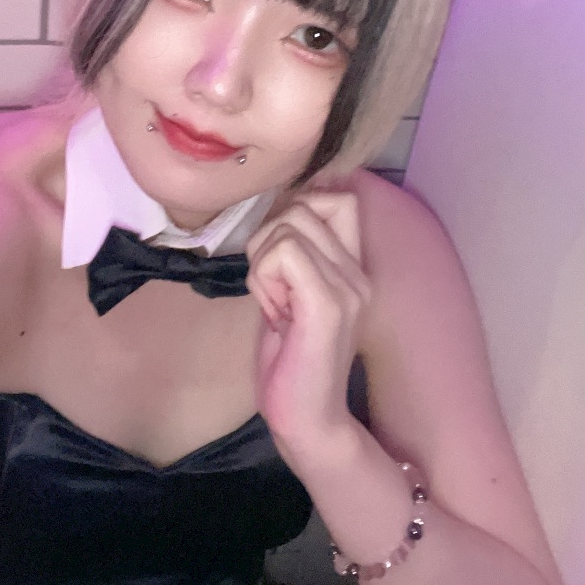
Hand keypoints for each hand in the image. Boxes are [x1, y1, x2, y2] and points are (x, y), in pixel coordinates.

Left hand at [246, 191, 370, 465]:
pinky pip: (284, 253)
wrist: (308, 421)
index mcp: (353, 268)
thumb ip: (291, 255)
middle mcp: (358, 272)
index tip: (279, 250)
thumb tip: (276, 210)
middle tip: (270, 284)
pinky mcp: (327, 304)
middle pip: (305, 205)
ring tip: (274, 303)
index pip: (340, 198)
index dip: (300, 204)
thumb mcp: (289, 294)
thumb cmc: (290, 361)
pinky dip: (263, 277)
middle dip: (268, 237)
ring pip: (289, 225)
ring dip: (262, 261)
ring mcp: (348, 287)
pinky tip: (275, 313)